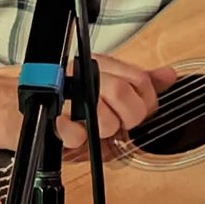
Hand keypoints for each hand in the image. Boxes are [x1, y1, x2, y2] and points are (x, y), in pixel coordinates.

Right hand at [58, 55, 179, 153]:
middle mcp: (83, 75)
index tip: (137, 110)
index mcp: (101, 65)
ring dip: (103, 129)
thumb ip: (142, 84)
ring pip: (102, 116)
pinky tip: (79, 135)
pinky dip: (79, 138)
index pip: (139, 79)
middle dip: (127, 117)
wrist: (35, 117)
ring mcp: (65, 95)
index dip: (145, 101)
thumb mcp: (114, 91)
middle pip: (120, 92)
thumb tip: (169, 75)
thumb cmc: (78, 107)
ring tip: (95, 128)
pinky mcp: (51, 118)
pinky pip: (73, 132)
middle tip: (119, 122)